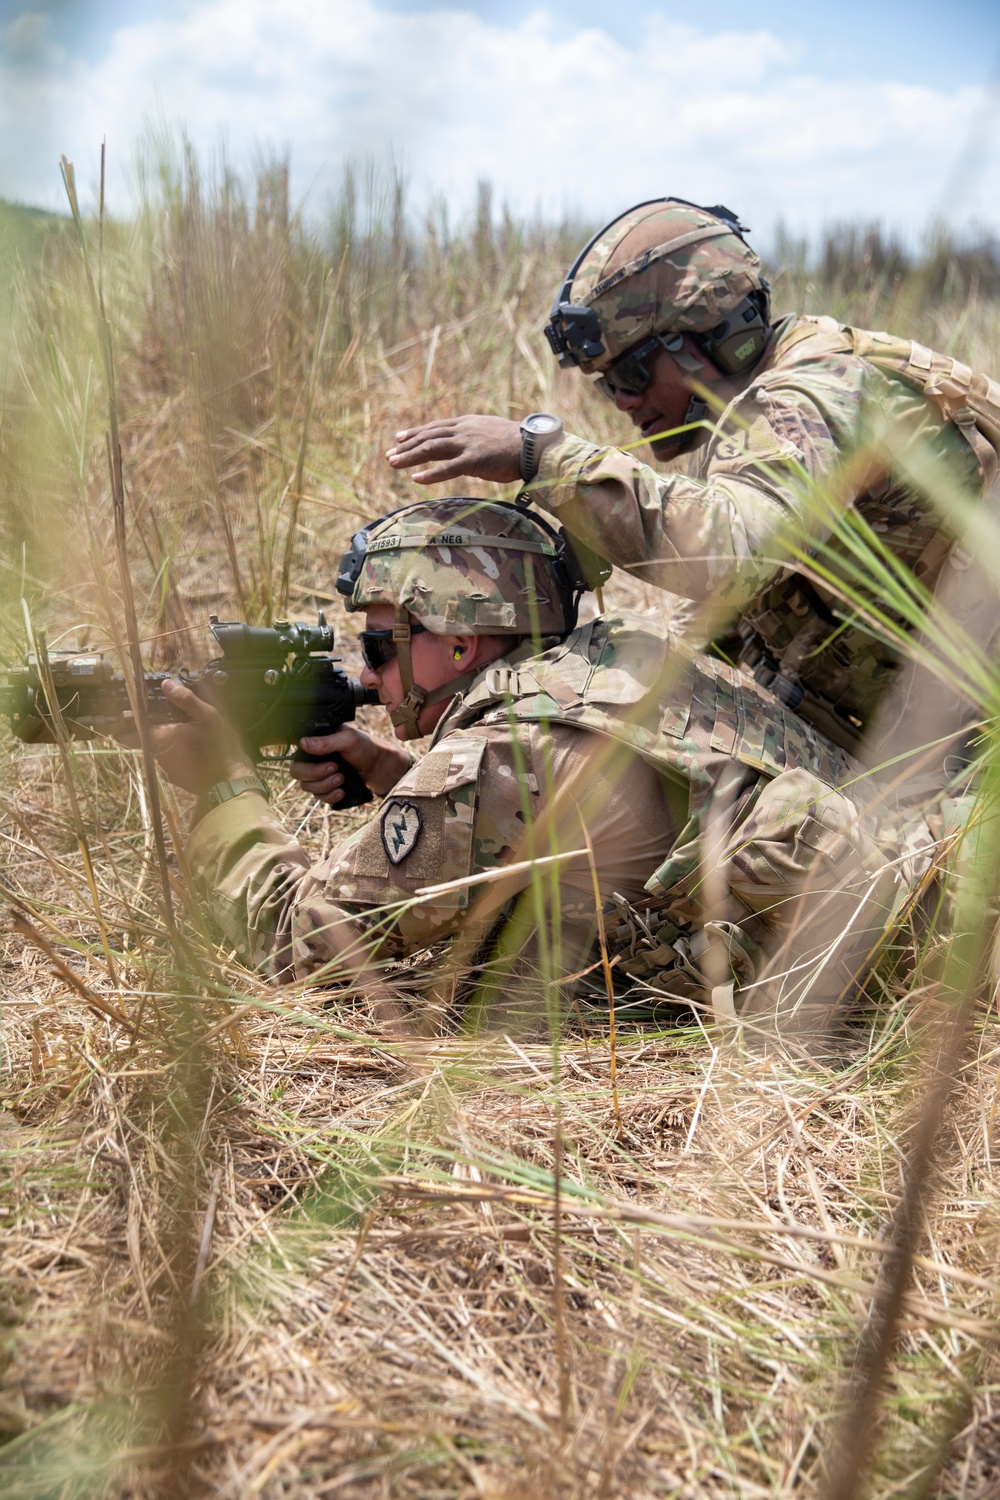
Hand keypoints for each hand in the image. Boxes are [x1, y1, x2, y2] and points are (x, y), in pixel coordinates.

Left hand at [132, 679, 254, 795]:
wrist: (232, 781)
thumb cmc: (220, 746)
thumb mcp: (208, 716)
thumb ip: (186, 700)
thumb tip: (165, 684)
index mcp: (161, 738)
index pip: (126, 735)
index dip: (123, 726)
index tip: (127, 717)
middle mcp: (158, 756)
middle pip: (147, 740)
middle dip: (155, 730)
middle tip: (173, 721)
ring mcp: (166, 771)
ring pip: (160, 752)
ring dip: (169, 743)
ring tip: (188, 737)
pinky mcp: (176, 780)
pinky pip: (171, 763)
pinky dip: (178, 756)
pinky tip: (194, 752)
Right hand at [290, 726, 411, 806]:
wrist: (378, 766)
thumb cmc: (364, 747)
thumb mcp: (348, 739)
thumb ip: (326, 741)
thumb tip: (303, 742)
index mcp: (314, 745)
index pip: (296, 758)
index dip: (307, 765)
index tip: (330, 764)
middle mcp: (313, 760)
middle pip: (298, 774)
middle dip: (317, 775)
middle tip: (336, 770)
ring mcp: (318, 775)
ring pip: (308, 787)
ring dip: (325, 786)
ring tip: (342, 778)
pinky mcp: (326, 788)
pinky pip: (319, 797)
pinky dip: (330, 796)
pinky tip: (341, 791)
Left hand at [385, 415, 521, 484]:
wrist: (532, 446)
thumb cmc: (515, 443)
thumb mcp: (490, 433)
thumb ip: (474, 438)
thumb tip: (465, 448)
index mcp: (467, 423)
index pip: (435, 427)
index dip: (416, 433)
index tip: (400, 438)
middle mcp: (463, 430)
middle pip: (428, 436)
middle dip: (407, 446)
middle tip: (389, 455)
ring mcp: (468, 444)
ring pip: (432, 449)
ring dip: (411, 457)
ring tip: (393, 464)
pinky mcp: (474, 460)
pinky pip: (448, 468)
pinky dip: (431, 473)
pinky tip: (416, 478)